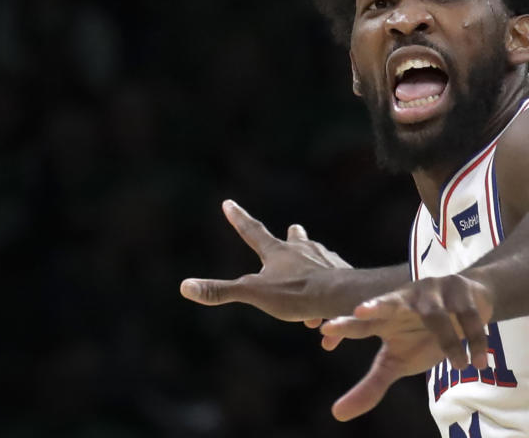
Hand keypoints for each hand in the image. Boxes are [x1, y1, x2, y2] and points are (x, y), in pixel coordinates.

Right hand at [180, 200, 351, 325]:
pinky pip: (333, 289)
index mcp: (278, 252)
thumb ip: (219, 291)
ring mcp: (326, 261)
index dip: (239, 218)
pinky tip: (328, 327)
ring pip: (318, 261)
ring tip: (309, 290)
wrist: (340, 296)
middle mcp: (303, 250)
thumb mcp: (253, 293)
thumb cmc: (295, 293)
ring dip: (313, 270)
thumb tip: (184, 286)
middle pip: (296, 239)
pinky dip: (327, 302)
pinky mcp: (344, 275)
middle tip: (294, 228)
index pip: (253, 231)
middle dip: (294, 236)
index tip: (228, 202)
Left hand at [320, 274, 493, 420]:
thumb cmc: (422, 334)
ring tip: (459, 367)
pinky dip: (476, 341)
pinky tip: (481, 362)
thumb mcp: (397, 362)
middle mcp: (405, 300)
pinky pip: (469, 319)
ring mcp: (434, 292)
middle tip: (362, 312)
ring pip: (437, 318)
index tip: (324, 331)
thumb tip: (336, 415)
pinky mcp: (461, 292)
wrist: (468, 303)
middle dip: (377, 306)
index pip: (361, 323)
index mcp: (385, 317)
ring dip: (450, 343)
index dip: (344, 327)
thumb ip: (370, 386)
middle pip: (390, 303)